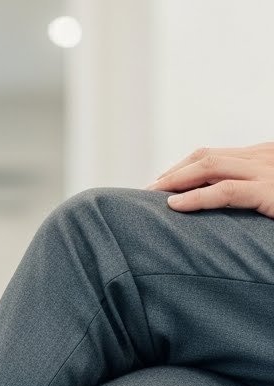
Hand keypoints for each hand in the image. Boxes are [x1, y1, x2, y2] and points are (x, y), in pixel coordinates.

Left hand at [145, 141, 273, 217]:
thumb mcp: (269, 192)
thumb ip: (249, 189)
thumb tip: (219, 202)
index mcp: (260, 156)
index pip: (213, 156)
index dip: (183, 169)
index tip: (161, 185)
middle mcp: (261, 157)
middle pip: (205, 158)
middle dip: (173, 173)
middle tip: (148, 191)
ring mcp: (264, 171)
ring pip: (209, 167)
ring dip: (175, 181)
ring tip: (152, 196)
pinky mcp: (269, 191)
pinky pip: (225, 191)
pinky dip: (196, 197)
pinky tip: (175, 205)